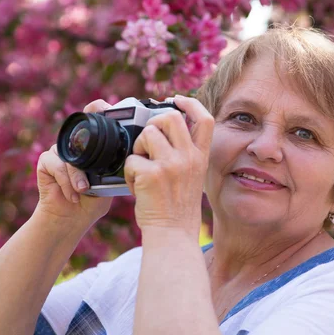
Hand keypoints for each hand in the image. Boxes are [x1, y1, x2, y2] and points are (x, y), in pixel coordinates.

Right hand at [34, 100, 113, 227]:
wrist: (72, 219)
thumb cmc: (92, 201)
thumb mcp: (110, 183)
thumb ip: (115, 168)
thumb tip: (131, 157)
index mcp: (91, 146)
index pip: (93, 120)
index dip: (97, 109)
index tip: (105, 108)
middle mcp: (74, 145)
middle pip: (78, 133)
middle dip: (85, 139)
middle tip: (94, 154)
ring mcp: (59, 152)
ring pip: (69, 154)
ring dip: (77, 175)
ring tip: (84, 190)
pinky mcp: (45, 162)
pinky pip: (56, 165)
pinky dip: (66, 181)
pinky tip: (73, 194)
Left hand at [124, 95, 213, 235]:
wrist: (173, 234)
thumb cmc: (178, 208)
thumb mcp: (192, 177)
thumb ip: (184, 155)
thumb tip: (164, 132)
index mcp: (200, 157)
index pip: (204, 119)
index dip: (190, 103)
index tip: (176, 99)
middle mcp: (189, 158)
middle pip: (170, 117)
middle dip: (153, 122)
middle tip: (148, 140)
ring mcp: (171, 165)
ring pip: (146, 134)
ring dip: (137, 148)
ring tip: (141, 168)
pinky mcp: (152, 174)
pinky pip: (131, 159)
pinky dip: (129, 173)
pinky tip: (137, 187)